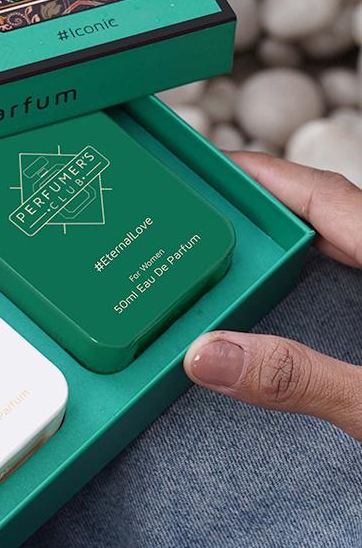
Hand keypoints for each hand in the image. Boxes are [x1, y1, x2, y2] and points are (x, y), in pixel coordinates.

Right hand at [184, 154, 361, 438]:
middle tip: (202, 216)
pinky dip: (319, 279)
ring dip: (291, 249)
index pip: (324, 196)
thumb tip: (207, 355)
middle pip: (330, 216)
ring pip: (347, 248)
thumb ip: (299, 378)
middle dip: (265, 213)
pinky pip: (358, 280)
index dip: (264, 178)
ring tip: (232, 257)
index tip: (210, 169)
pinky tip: (289, 302)